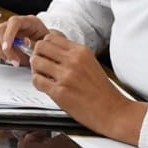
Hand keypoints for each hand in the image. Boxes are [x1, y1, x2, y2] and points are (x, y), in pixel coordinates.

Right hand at [0, 15, 49, 65]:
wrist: (44, 44)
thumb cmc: (44, 44)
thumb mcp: (45, 46)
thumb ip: (36, 48)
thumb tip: (29, 51)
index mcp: (29, 21)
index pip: (14, 22)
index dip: (8, 35)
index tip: (7, 48)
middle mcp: (16, 23)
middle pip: (0, 29)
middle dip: (4, 49)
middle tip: (14, 61)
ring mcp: (6, 27)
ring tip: (10, 59)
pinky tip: (3, 54)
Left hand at [29, 33, 147, 143]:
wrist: (112, 111)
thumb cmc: (102, 90)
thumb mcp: (90, 62)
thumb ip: (72, 53)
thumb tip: (54, 44)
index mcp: (81, 51)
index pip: (52, 37)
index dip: (44, 44)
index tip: (44, 51)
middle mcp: (73, 60)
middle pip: (41, 46)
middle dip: (37, 53)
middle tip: (40, 61)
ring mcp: (65, 76)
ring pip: (36, 61)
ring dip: (35, 68)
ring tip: (41, 74)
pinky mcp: (59, 92)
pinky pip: (37, 80)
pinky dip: (37, 82)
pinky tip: (44, 85)